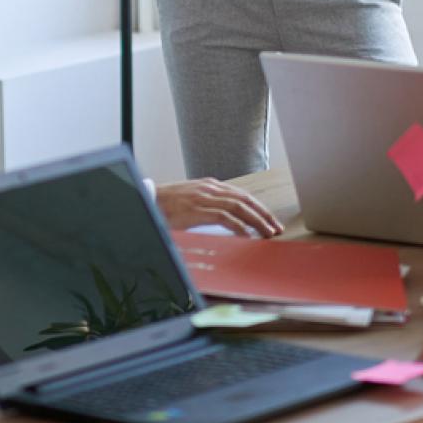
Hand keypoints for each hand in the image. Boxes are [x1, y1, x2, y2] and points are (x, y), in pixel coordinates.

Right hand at [153, 179, 282, 236]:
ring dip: (257, 221)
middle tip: (275, 227)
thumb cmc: (165, 204)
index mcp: (210, 186)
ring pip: (240, 207)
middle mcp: (210, 189)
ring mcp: (204, 198)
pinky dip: (239, 227)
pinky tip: (247, 236)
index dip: (258, 207)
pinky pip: (225, 217)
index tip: (269, 220)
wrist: (146, 200)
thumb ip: (207, 207)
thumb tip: (225, 220)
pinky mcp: (198, 209)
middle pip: (245, 199)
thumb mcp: (190, 202)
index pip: (241, 195)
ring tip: (267, 233)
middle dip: (263, 214)